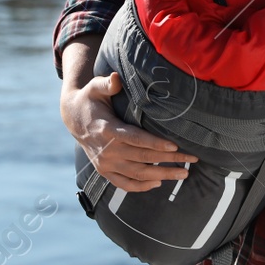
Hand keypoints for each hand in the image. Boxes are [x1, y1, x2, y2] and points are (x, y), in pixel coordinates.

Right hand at [61, 71, 197, 191]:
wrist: (72, 118)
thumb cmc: (90, 100)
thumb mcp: (95, 87)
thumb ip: (106, 83)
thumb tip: (116, 78)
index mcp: (107, 130)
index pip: (135, 139)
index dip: (155, 144)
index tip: (175, 146)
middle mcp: (106, 150)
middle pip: (142, 158)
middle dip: (169, 160)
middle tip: (192, 159)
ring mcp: (105, 164)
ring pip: (137, 174)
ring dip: (162, 176)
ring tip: (183, 174)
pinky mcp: (104, 171)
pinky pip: (124, 184)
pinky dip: (141, 186)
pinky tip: (158, 183)